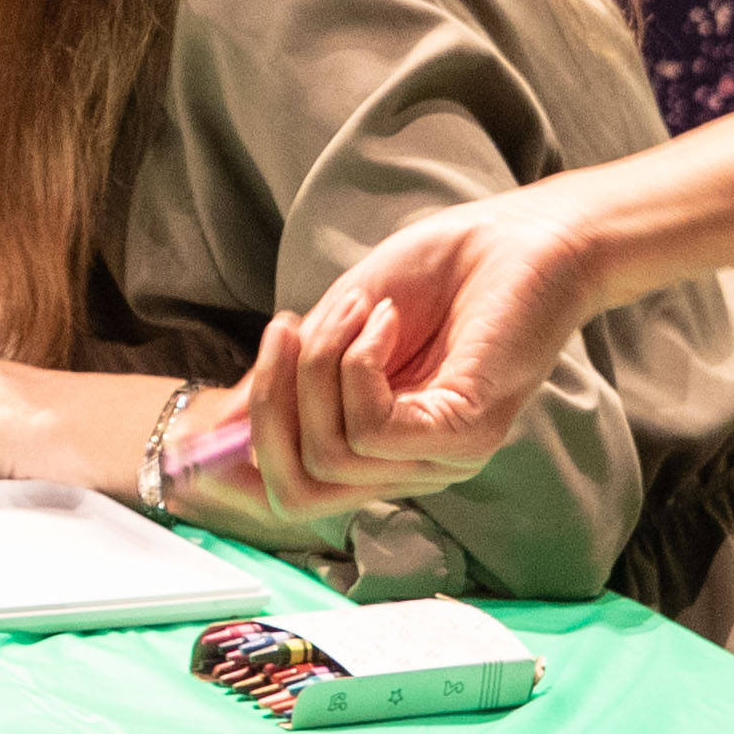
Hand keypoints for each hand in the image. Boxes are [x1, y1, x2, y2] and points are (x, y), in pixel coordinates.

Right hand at [247, 182, 621, 511]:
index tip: (209, 411)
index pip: (294, 496)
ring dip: (319, 365)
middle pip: (296, 493)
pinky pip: (370, 427)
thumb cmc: (443, 273)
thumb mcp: (340, 328)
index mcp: (382, 452)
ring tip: (358, 306)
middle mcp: (412, 470)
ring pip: (327, 452)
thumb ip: (290, 379)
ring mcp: (441, 461)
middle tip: (281, 330)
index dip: (239, 463)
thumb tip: (218, 428)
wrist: (524, 237)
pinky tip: (384, 319)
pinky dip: (357, 363)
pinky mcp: (464, 436)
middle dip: (266, 410)